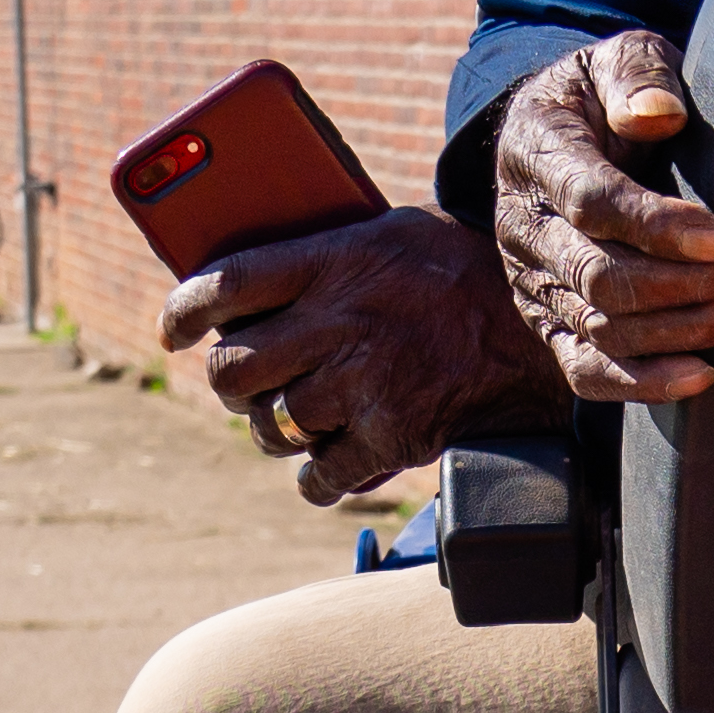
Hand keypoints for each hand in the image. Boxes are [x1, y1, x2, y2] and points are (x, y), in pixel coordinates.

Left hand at [155, 208, 530, 502]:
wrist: (541, 331)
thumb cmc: (460, 273)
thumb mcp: (391, 234)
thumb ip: (326, 252)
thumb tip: (256, 283)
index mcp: (333, 261)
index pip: (225, 285)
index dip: (183, 313)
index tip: (172, 333)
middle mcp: (340, 322)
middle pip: (232, 370)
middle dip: (229, 385)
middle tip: (244, 384)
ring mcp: (364, 384)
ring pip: (272, 426)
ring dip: (275, 430)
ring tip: (296, 418)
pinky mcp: (392, 437)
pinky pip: (319, 476)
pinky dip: (315, 478)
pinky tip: (325, 465)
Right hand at [491, 29, 713, 407]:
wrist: (552, 138)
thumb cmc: (597, 97)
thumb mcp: (612, 59)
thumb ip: (636, 73)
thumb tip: (656, 112)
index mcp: (536, 155)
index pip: (592, 202)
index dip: (659, 226)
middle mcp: (524, 227)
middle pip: (602, 276)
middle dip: (689, 280)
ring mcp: (533, 282)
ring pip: (604, 327)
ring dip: (686, 327)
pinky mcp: (549, 322)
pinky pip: (586, 369)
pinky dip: (643, 381)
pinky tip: (701, 374)